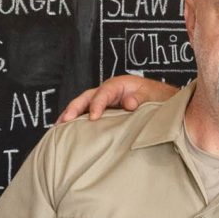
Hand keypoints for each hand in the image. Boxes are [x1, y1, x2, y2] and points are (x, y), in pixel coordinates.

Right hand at [56, 74, 179, 122]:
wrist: (160, 99)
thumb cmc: (155, 96)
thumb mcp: (151, 95)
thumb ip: (140, 98)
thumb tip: (129, 104)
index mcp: (118, 85)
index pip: (103, 93)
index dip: (97, 105)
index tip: (94, 118)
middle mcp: (107, 91)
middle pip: (86, 97)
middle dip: (74, 108)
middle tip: (64, 121)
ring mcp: (103, 102)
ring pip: (83, 106)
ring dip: (71, 116)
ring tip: (58, 128)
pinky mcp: (103, 112)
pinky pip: (87, 115)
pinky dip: (77, 122)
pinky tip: (68, 132)